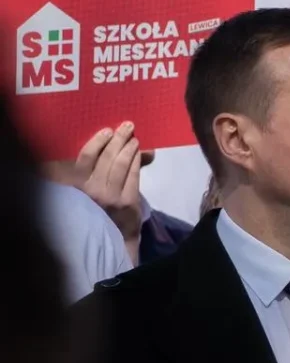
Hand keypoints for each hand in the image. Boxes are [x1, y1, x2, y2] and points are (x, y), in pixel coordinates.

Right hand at [74, 122, 144, 237]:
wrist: (112, 236)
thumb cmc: (98, 208)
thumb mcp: (88, 187)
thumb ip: (93, 168)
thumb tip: (110, 144)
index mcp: (76, 184)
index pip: (85, 157)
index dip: (97, 141)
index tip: (107, 130)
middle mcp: (90, 189)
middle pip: (106, 157)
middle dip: (118, 139)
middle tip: (127, 126)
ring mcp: (109, 196)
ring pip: (120, 164)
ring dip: (129, 148)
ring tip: (134, 137)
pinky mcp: (126, 202)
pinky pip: (133, 176)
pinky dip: (137, 161)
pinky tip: (140, 153)